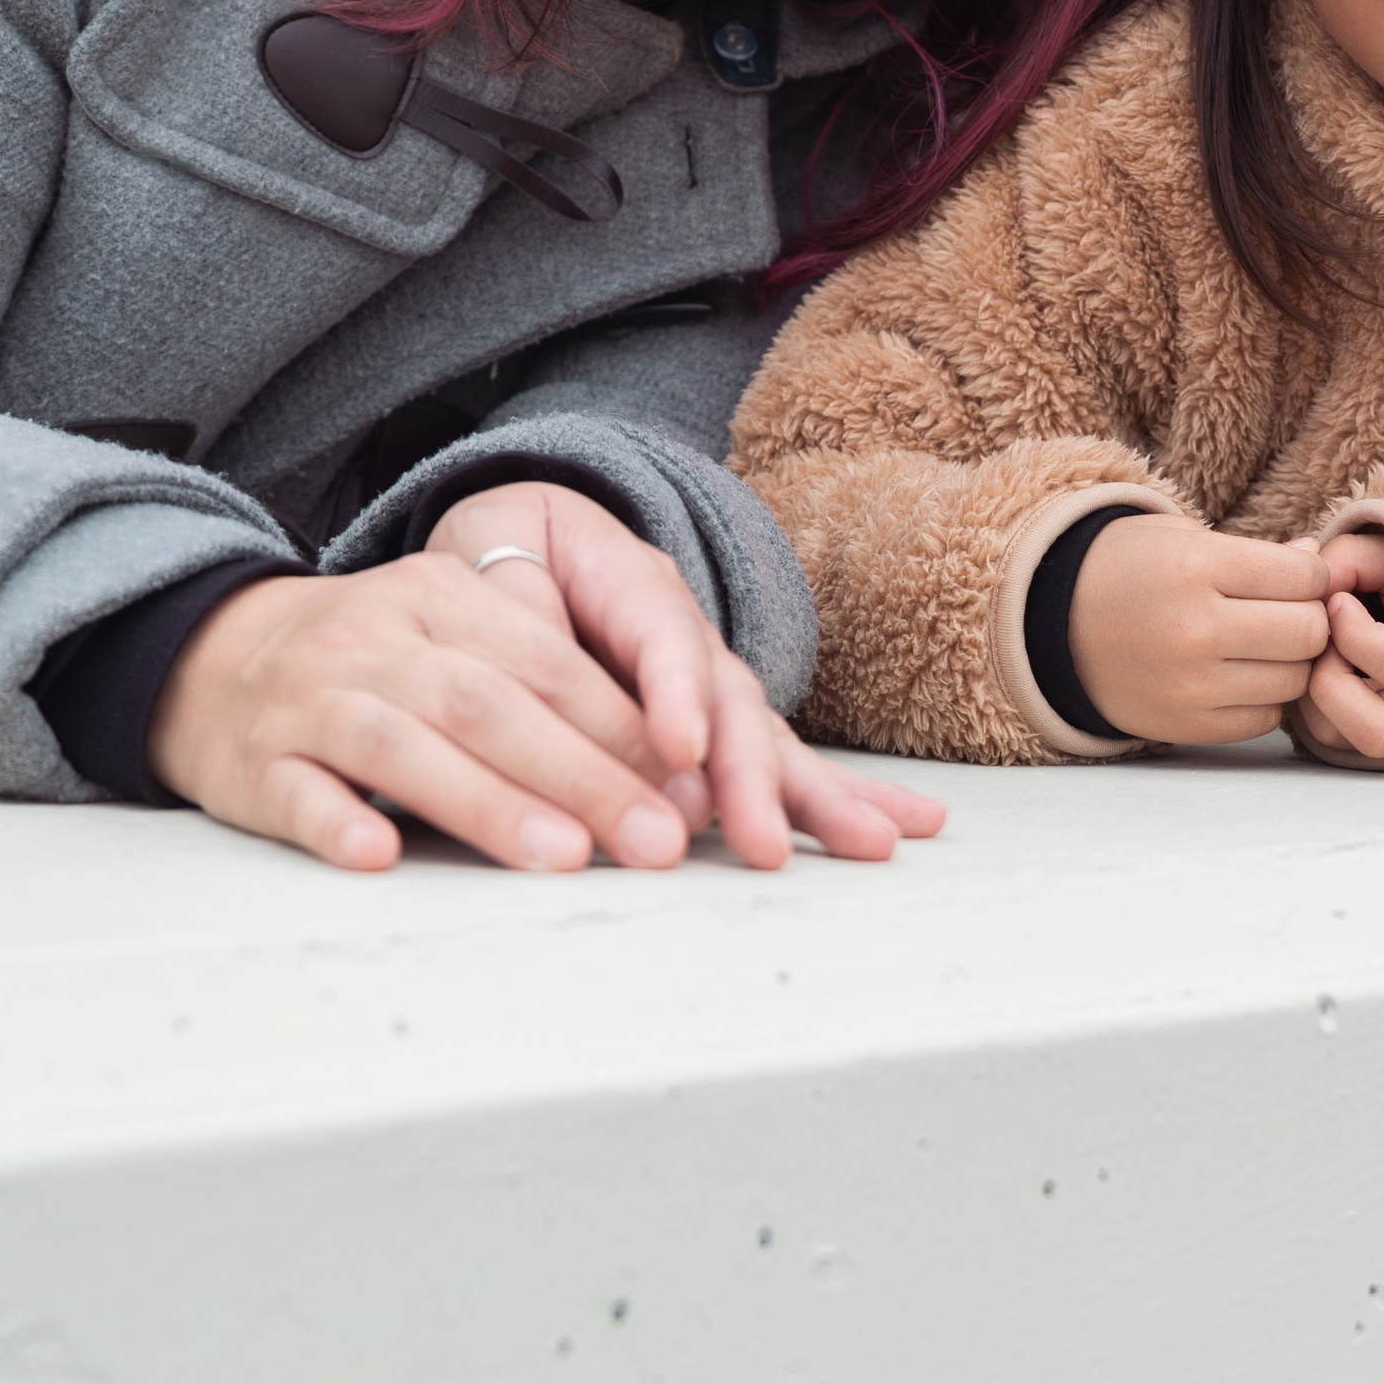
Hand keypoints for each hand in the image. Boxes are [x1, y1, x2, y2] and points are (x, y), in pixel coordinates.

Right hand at [148, 481, 942, 876]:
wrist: (216, 656)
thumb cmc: (371, 663)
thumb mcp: (455, 643)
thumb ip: (543, 690)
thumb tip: (663, 769)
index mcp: (443, 598)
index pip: (548, 661)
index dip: (624, 725)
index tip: (694, 788)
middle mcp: (380, 638)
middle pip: (490, 702)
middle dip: (582, 773)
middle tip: (657, 842)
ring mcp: (313, 698)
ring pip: (402, 742)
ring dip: (484, 801)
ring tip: (559, 856)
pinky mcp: (256, 761)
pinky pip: (297, 790)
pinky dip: (339, 819)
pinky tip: (379, 854)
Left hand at [423, 483, 943, 871]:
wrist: (527, 539)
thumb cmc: (500, 552)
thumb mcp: (485, 549)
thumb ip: (515, 605)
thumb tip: (544, 670)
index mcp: (629, 574)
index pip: (660, 632)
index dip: (676, 691)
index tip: (681, 752)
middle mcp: (686, 630)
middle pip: (730, 699)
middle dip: (750, 775)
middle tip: (759, 843)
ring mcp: (709, 682)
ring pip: (765, 737)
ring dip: (816, 795)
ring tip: (874, 842)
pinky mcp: (714, 731)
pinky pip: (774, 763)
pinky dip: (832, 796)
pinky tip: (899, 826)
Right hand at [1064, 517, 1331, 745]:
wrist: (1055, 623)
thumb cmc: (1128, 569)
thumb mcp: (1184, 537)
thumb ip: (1258, 554)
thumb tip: (1318, 565)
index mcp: (1195, 566)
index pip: (1303, 578)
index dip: (1314, 576)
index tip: (1298, 576)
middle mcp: (1194, 628)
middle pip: (1307, 632)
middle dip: (1311, 619)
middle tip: (1289, 611)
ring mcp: (1190, 684)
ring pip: (1293, 680)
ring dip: (1291, 662)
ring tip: (1264, 643)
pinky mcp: (1186, 725)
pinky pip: (1264, 719)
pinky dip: (1265, 697)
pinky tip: (1241, 674)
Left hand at [1298, 530, 1383, 763]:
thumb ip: (1347, 561)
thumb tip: (1312, 590)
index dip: (1353, 632)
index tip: (1339, 599)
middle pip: (1376, 733)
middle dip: (1328, 683)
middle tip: (1321, 641)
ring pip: (1337, 739)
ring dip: (1308, 692)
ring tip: (1314, 646)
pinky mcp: (1362, 731)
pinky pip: (1320, 735)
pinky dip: (1302, 701)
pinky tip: (1313, 661)